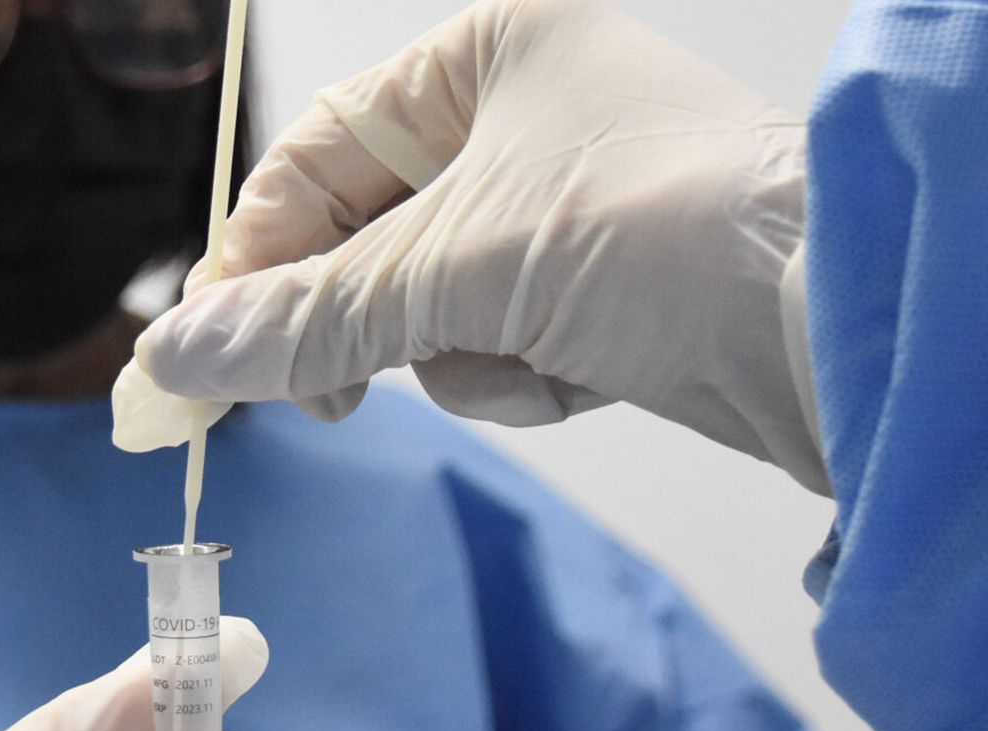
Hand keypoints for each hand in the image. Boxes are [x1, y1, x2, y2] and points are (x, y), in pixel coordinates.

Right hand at [115, 0, 827, 492]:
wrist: (838, 328)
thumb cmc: (654, 235)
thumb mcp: (456, 267)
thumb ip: (306, 317)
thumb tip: (173, 360)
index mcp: (480, 57)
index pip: (317, 156)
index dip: (258, 254)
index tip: (212, 349)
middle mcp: (515, 118)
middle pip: (363, 236)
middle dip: (357, 318)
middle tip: (324, 393)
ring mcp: (554, 206)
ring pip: (420, 301)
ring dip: (454, 350)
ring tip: (515, 354)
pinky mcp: (590, 288)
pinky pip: (488, 341)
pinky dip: (515, 372)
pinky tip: (577, 372)